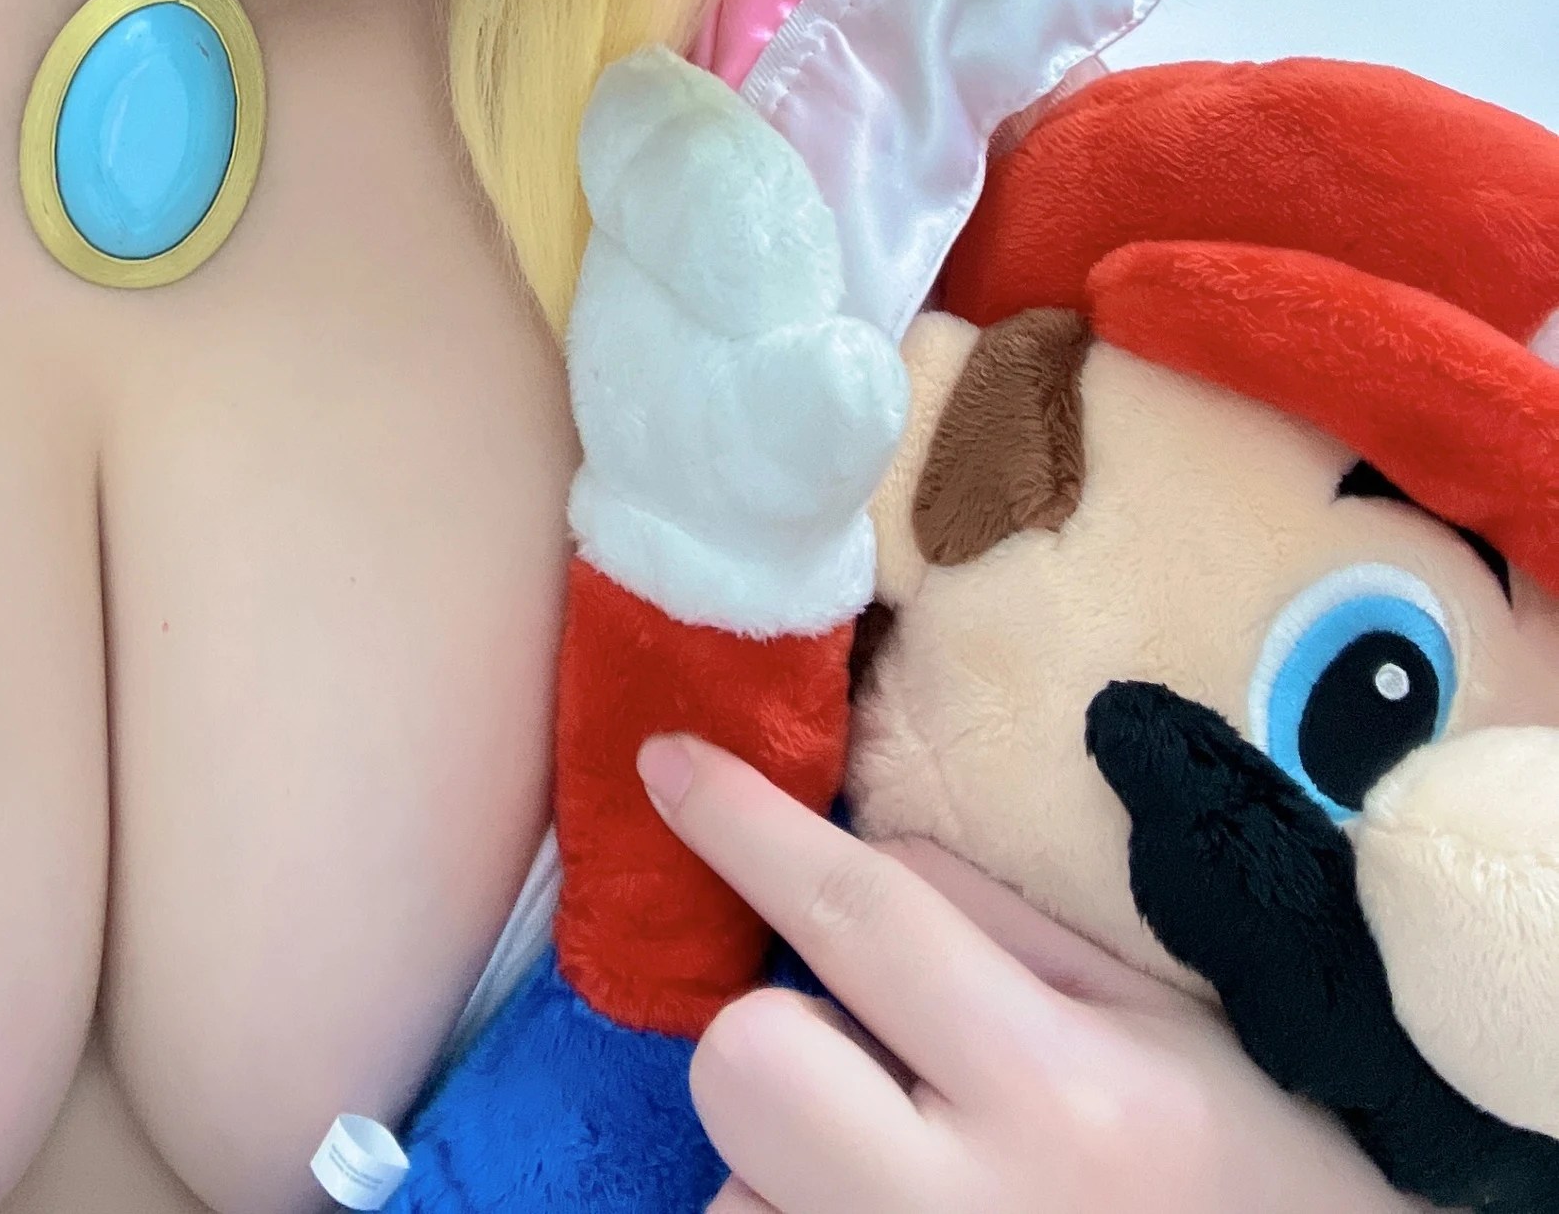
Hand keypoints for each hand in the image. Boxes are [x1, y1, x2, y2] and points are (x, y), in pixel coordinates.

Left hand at [635, 735, 1414, 1212]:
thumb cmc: (1263, 1166)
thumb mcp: (1164, 1016)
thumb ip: (994, 924)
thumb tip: (841, 849)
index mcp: (1061, 1093)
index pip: (861, 917)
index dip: (748, 826)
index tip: (667, 762)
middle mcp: (966, 1212)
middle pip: (746, 1063)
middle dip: (781, 1036)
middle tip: (876, 1061)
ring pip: (736, 1185)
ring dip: (790, 1159)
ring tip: (913, 1174)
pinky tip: (891, 1211)